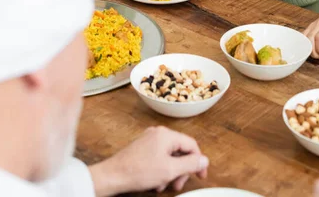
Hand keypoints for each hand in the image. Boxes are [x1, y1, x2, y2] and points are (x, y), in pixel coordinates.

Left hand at [89, 126, 208, 196]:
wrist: (113, 175)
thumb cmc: (139, 171)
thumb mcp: (170, 170)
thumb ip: (189, 164)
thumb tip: (204, 160)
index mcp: (166, 135)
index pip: (191, 145)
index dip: (198, 161)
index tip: (201, 176)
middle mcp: (159, 133)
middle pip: (180, 150)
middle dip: (181, 169)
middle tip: (178, 184)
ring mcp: (149, 139)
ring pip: (169, 155)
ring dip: (171, 172)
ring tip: (163, 185)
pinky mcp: (143, 147)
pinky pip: (159, 156)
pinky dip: (161, 169)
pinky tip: (156, 181)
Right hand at [304, 1, 318, 58]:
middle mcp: (318, 24)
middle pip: (310, 39)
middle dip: (314, 52)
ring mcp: (312, 25)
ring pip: (305, 38)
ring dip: (309, 49)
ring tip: (317, 53)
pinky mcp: (308, 27)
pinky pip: (303, 36)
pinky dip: (305, 44)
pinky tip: (312, 48)